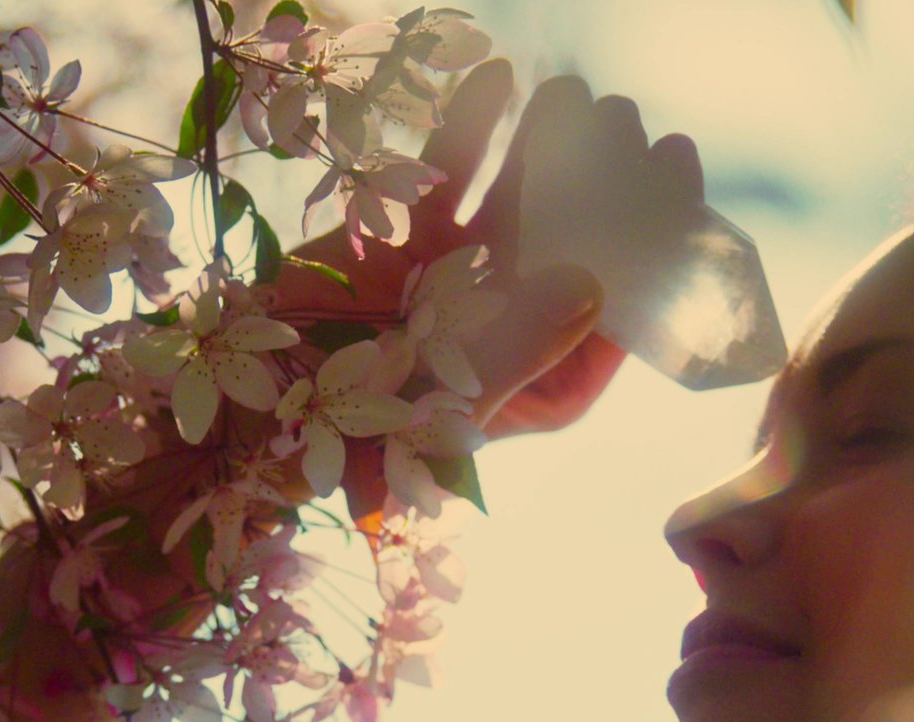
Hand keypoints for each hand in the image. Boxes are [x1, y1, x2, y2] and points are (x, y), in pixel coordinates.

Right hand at [272, 64, 704, 440]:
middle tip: (629, 119)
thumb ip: (516, 351)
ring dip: (547, 150)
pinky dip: (470, 134)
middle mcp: (517, 327)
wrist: (239, 425)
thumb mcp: (441, 409)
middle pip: (581, 244)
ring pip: (521, 205)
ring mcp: (464, 280)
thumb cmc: (349, 446)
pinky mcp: (408, 245)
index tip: (674, 172)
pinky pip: (448, 181)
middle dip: (608, 182)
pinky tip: (498, 81)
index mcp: (547, 381)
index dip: (652, 238)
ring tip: (571, 95)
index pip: (620, 306)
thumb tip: (592, 284)